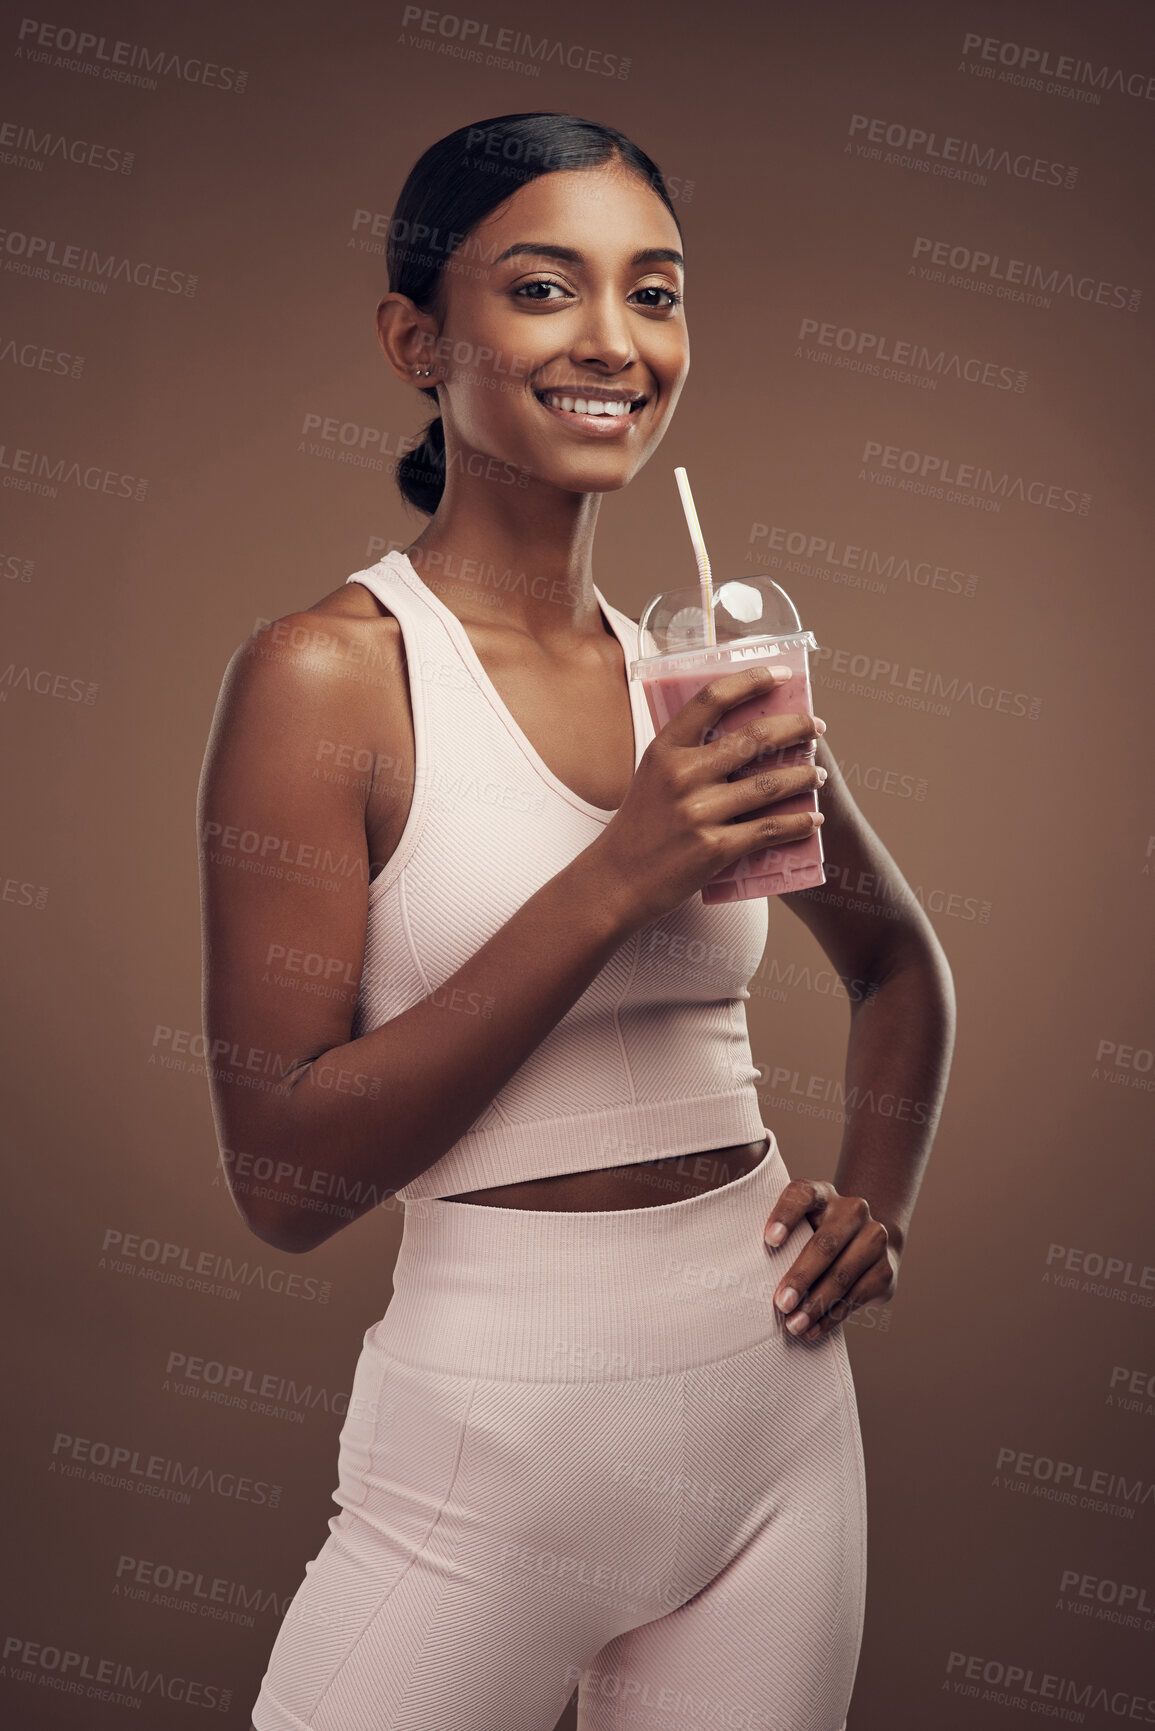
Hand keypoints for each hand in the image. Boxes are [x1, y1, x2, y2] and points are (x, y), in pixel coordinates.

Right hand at [589, 664, 826, 931]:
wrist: (616, 881)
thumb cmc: (639, 828)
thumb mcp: (652, 777)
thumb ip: (687, 754)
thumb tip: (745, 736)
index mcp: (665, 749)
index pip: (713, 698)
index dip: (752, 680)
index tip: (782, 676)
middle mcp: (681, 775)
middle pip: (754, 738)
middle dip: (795, 727)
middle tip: (816, 726)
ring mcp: (699, 812)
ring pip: (769, 785)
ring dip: (804, 776)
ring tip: (819, 774)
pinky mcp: (714, 848)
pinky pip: (768, 829)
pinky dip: (797, 823)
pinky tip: (813, 819)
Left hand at [762, 1181, 898, 1340]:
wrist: (869, 1243)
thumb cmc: (816, 1236)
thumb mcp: (800, 1226)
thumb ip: (781, 1238)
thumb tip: (748, 1276)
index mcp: (823, 1194)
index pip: (802, 1195)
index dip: (786, 1215)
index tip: (770, 1240)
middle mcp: (853, 1210)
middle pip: (826, 1243)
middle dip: (801, 1277)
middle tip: (780, 1304)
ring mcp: (874, 1237)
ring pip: (842, 1274)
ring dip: (816, 1305)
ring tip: (794, 1325)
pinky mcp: (886, 1269)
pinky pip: (856, 1297)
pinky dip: (831, 1317)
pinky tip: (813, 1329)